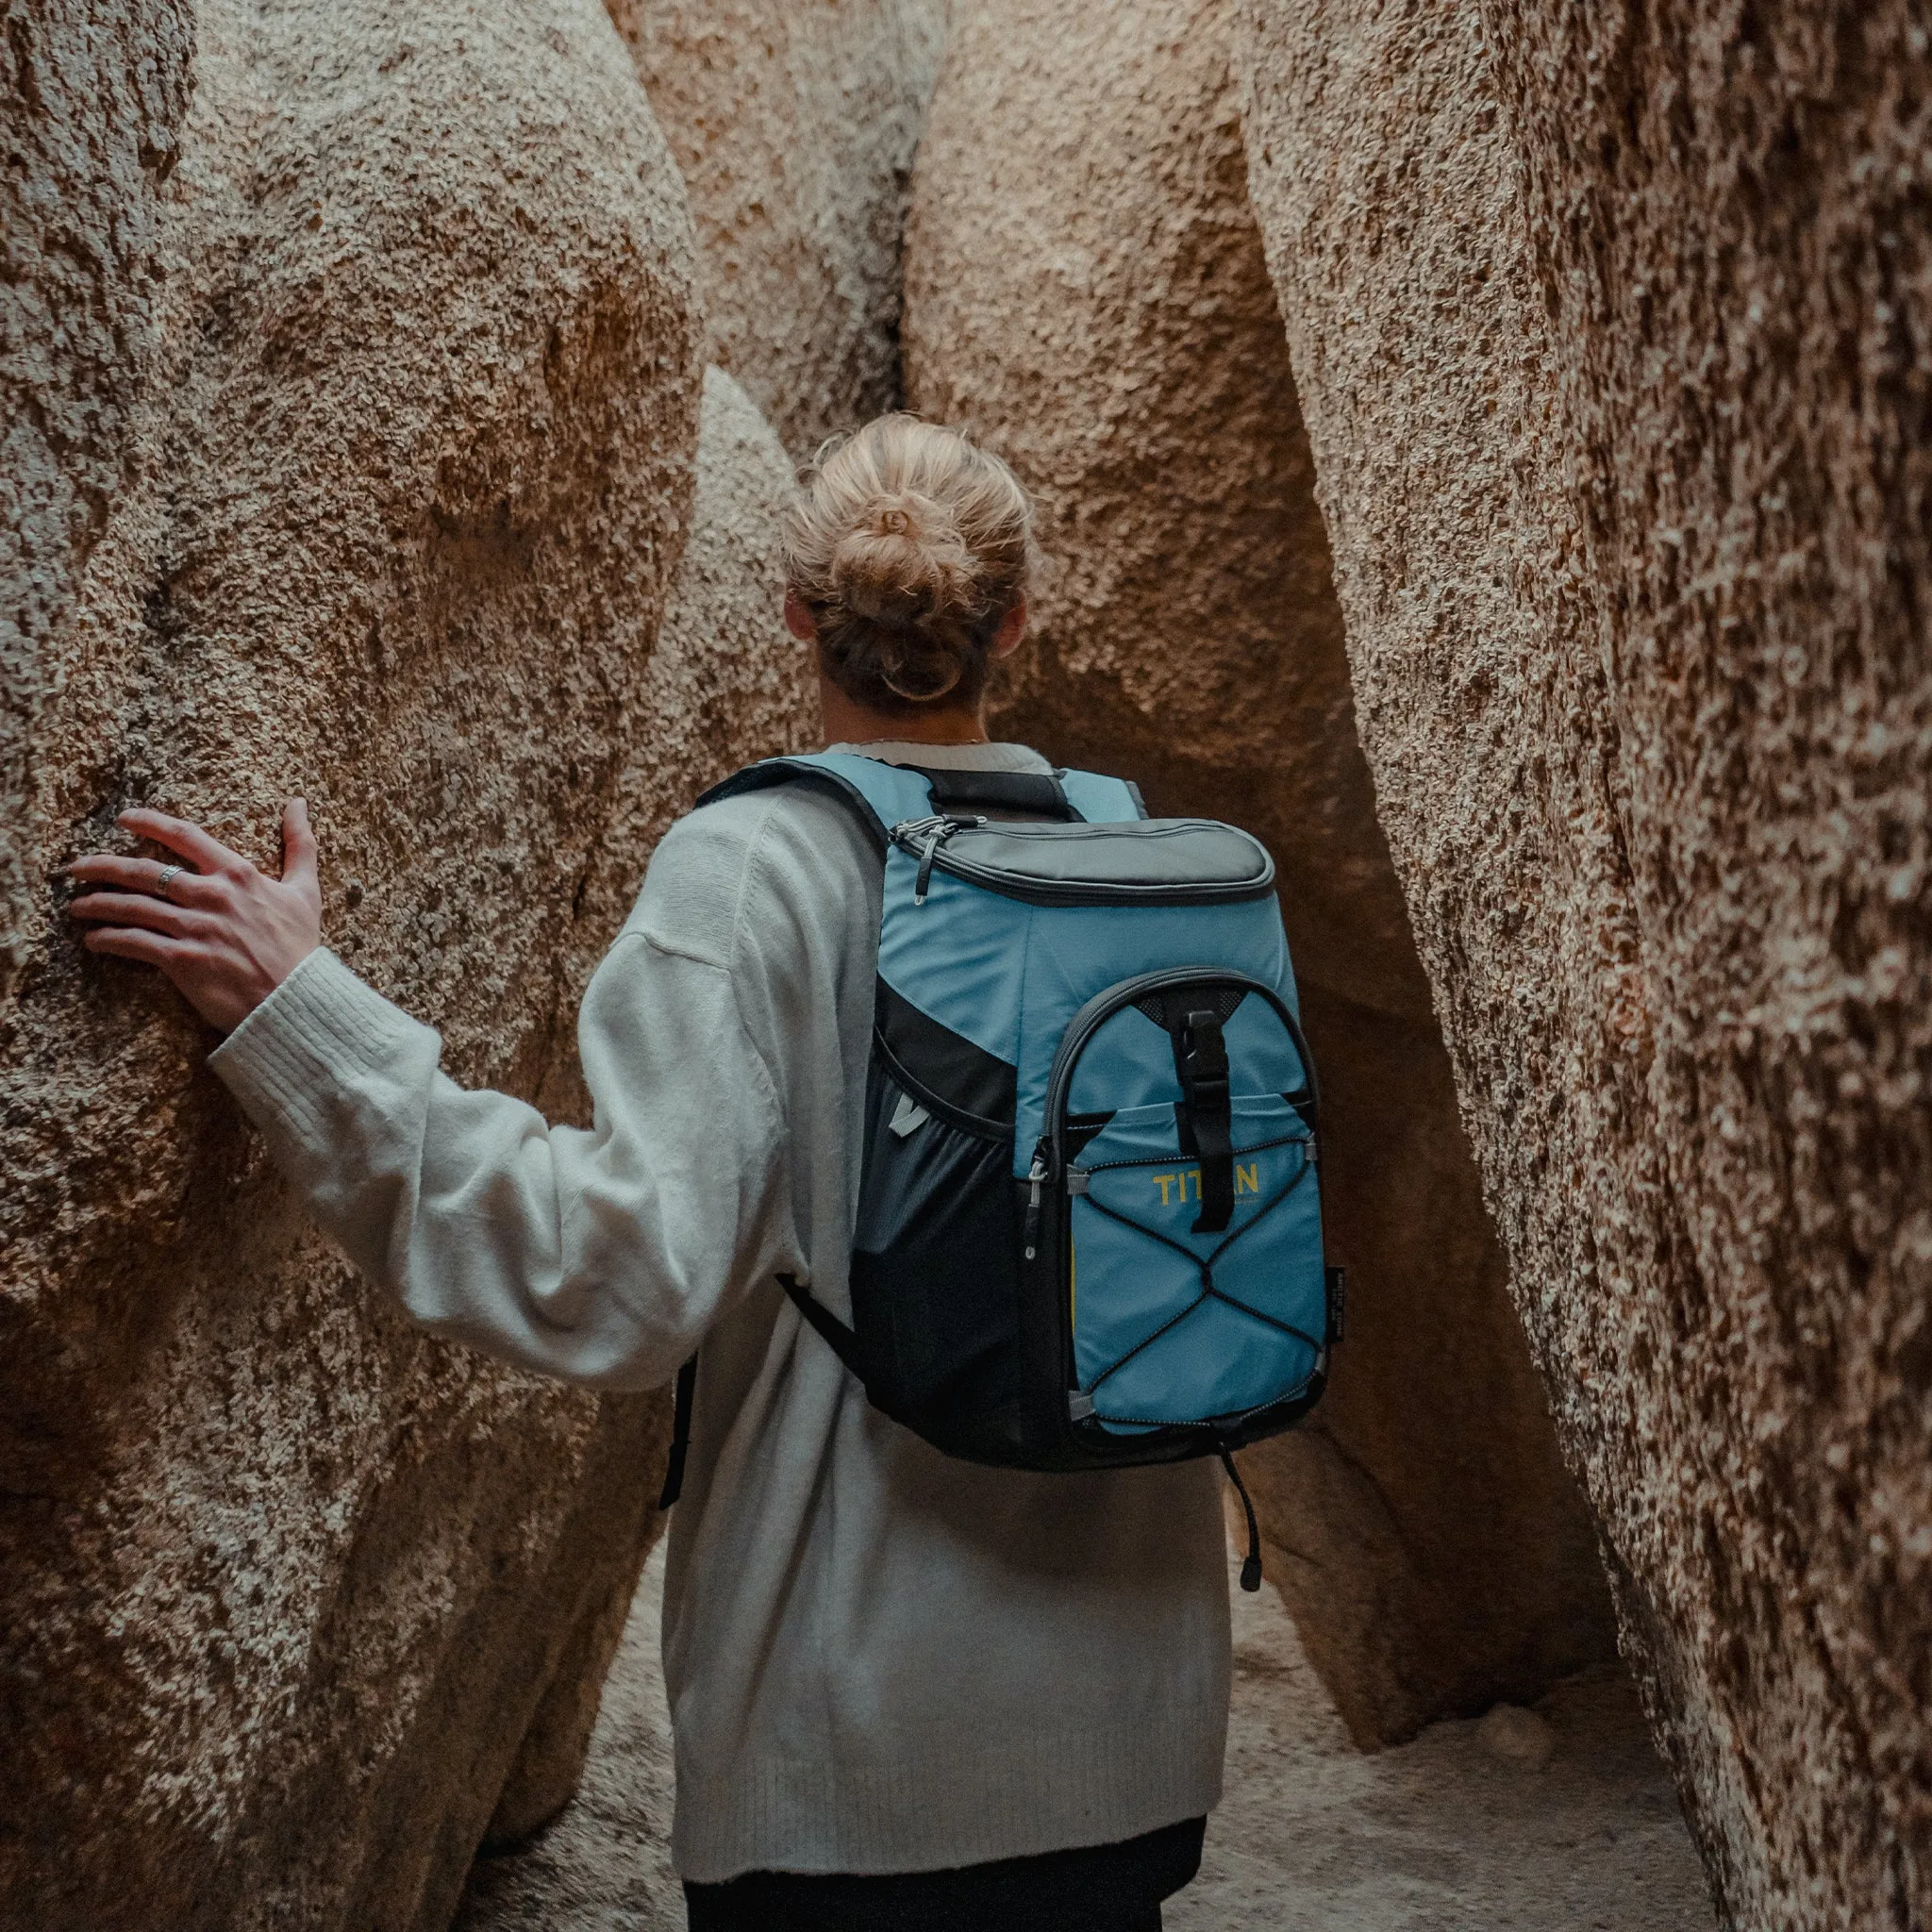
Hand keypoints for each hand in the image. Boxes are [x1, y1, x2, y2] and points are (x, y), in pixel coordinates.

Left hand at [68, 800, 321, 1032]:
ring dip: (98, 904)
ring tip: (78, 906)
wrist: (296, 999)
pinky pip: (134, 943)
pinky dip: (108, 940)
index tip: (124, 818)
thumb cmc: (300, 946)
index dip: (149, 822)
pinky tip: (94, 940)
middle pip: (144, 871)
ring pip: (132, 907)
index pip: (185, 836)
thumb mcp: (306, 890)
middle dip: (102, 866)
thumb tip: (299, 802)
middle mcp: (211, 896)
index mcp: (237, 874)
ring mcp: (194, 927)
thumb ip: (299, 845)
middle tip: (77, 868)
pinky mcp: (182, 959)